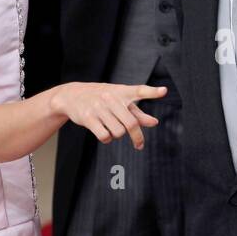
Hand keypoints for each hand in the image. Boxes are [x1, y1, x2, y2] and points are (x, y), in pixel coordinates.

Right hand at [51, 82, 166, 148]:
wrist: (72, 95)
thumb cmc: (102, 98)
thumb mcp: (119, 101)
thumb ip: (137, 113)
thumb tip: (154, 122)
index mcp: (122, 92)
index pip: (139, 90)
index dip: (152, 92)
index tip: (164, 91)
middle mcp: (111, 98)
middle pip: (131, 123)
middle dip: (137, 137)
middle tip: (139, 145)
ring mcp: (99, 108)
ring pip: (118, 132)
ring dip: (118, 135)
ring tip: (112, 128)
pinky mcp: (88, 118)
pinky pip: (104, 136)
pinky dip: (107, 139)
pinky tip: (103, 132)